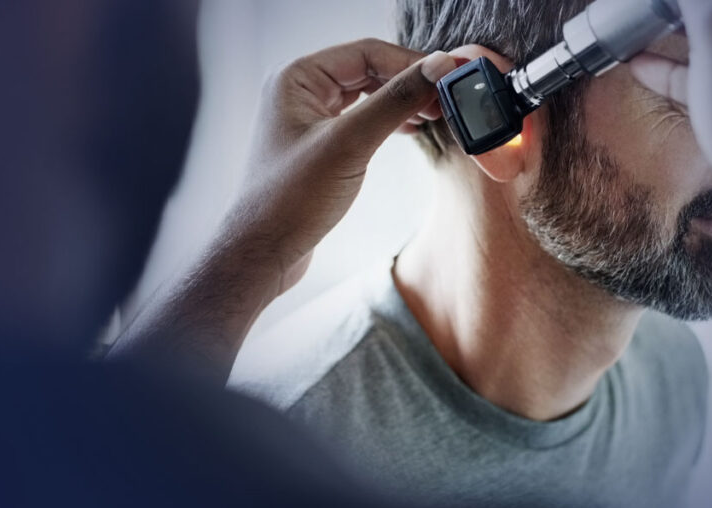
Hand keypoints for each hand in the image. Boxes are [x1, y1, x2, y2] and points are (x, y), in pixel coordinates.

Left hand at [229, 39, 455, 295]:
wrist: (263, 252)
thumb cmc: (290, 200)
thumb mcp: (350, 144)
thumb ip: (395, 100)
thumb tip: (437, 68)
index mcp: (297, 78)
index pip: (367, 52)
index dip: (411, 61)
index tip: (448, 75)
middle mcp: (300, 91)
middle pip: (369, 69)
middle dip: (409, 81)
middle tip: (446, 98)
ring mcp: (309, 118)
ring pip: (367, 94)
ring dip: (401, 100)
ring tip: (435, 113)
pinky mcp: (320, 145)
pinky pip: (361, 118)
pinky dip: (389, 120)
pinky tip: (411, 128)